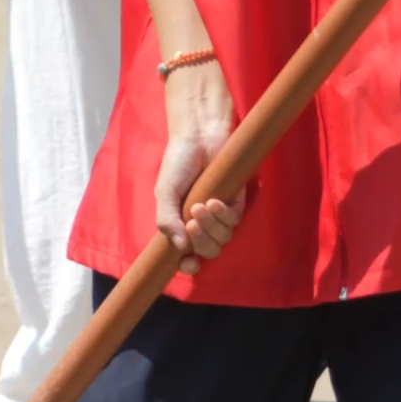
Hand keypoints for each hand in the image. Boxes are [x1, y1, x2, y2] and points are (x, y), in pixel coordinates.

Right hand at [156, 63, 243, 275]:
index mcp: (181, 224)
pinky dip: (224, 215)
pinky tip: (214, 200)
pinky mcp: (236, 202)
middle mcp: (201, 223)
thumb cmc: (178, 162)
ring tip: (200, 206)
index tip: (188, 264)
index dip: (189, 265)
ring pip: (222, 239)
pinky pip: (234, 221)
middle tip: (191, 223)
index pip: (187, 254)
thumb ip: (167, 220)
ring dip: (211, 227)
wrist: (198, 137)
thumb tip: (179, 248)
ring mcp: (220, 214)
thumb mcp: (164, 192)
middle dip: (200, 242)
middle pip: (207, 251)